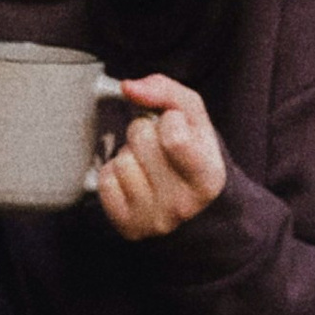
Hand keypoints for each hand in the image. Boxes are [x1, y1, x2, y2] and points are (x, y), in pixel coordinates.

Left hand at [95, 74, 227, 239]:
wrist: (189, 205)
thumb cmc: (190, 153)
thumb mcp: (193, 118)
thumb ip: (166, 92)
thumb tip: (129, 87)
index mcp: (208, 178)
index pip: (173, 136)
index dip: (169, 120)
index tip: (174, 127)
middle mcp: (183, 205)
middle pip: (141, 140)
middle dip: (145, 132)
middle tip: (157, 147)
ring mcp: (155, 219)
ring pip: (122, 160)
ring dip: (129, 154)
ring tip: (145, 165)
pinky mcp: (129, 227)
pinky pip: (106, 181)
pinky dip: (114, 174)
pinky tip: (132, 181)